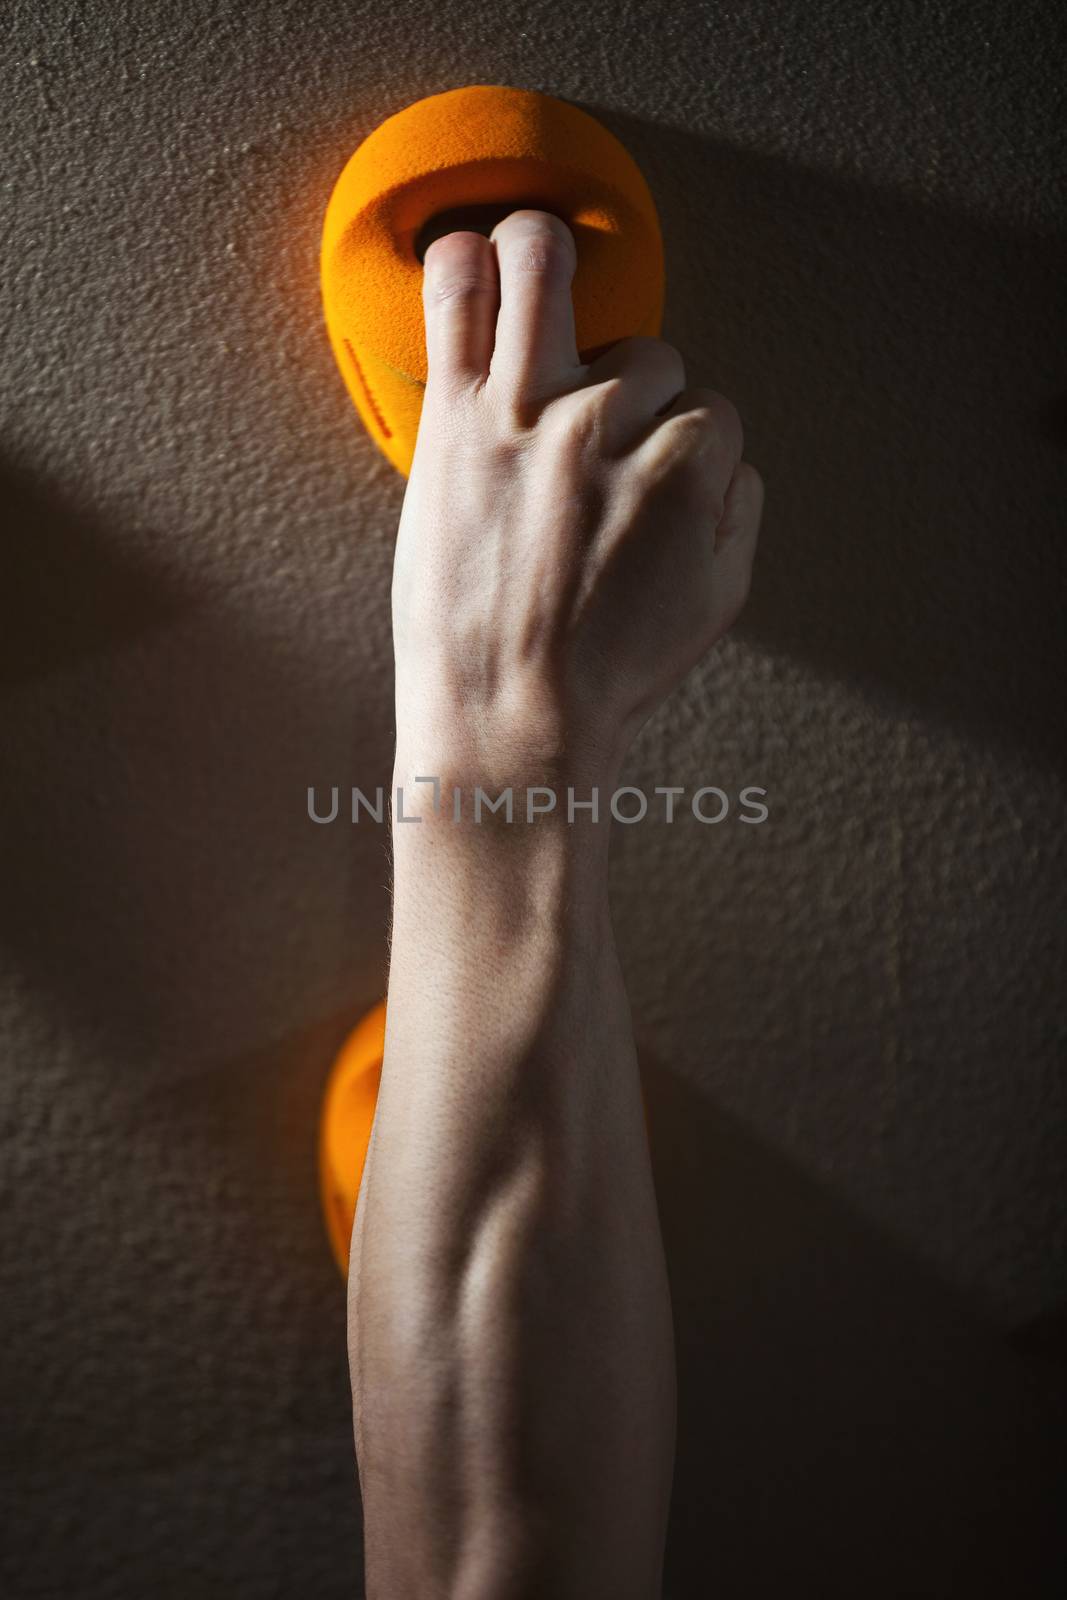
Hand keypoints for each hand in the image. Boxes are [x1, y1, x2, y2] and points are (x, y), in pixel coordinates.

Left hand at [392, 208, 762, 790]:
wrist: (506, 716)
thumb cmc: (605, 673)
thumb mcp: (718, 604)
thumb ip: (737, 514)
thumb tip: (729, 462)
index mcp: (681, 474)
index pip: (712, 410)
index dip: (688, 444)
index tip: (654, 482)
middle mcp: (605, 428)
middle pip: (649, 352)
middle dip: (638, 392)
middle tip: (598, 448)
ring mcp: (524, 413)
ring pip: (550, 269)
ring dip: (553, 266)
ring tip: (543, 280)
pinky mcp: (455, 418)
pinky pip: (458, 298)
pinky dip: (464, 264)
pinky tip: (472, 258)